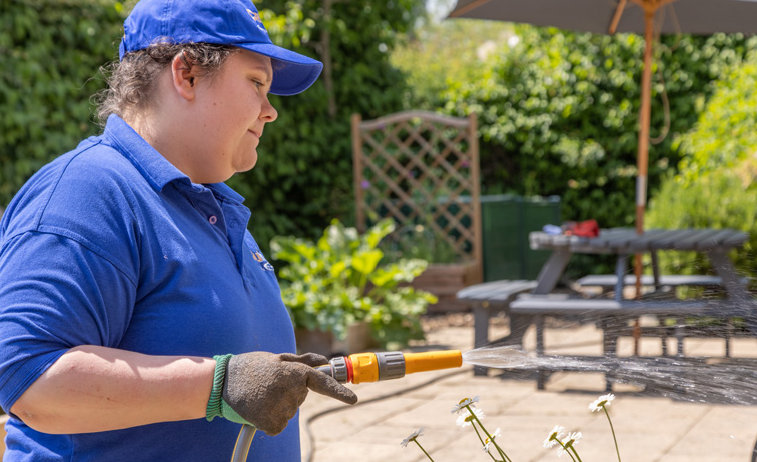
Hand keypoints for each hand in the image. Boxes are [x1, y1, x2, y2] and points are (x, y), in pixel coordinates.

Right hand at [219, 352, 356, 434]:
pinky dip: (268, 420)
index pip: (322, 383)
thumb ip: (303, 361)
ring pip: (288, 412)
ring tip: (260, 394)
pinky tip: (257, 408)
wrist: (221, 381)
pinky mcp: (271, 423)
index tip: (354, 399)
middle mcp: (291, 390)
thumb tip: (325, 362)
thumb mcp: (278, 358)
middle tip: (268, 384)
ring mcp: (281, 407)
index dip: (339, 392)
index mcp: (294, 371)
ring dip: (277, 406)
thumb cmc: (252, 367)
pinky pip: (278, 426)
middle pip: (300, 399)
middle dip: (288, 393)